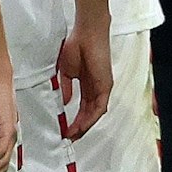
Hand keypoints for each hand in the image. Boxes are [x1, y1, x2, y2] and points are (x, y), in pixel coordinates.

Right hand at [57, 21, 112, 140]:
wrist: (87, 34)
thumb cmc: (76, 47)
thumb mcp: (66, 72)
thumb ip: (67, 87)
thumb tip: (66, 101)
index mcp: (88, 86)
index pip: (83, 108)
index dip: (75, 120)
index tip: (66, 129)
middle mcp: (97, 89)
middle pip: (90, 114)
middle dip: (79, 127)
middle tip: (69, 137)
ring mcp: (103, 88)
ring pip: (95, 114)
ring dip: (84, 126)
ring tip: (73, 135)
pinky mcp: (106, 86)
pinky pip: (99, 107)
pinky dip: (90, 118)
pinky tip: (81, 125)